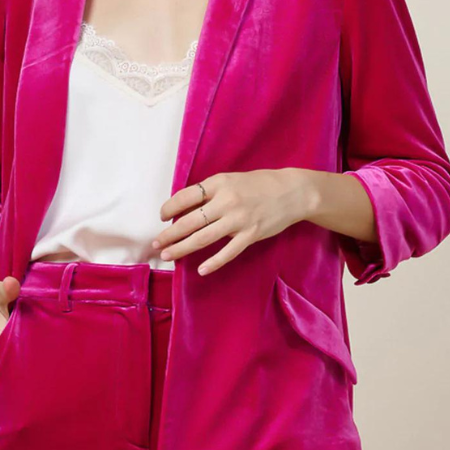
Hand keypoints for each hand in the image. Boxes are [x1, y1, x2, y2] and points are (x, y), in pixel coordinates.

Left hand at [153, 169, 309, 275]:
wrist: (292, 192)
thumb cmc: (259, 184)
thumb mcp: (232, 180)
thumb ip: (211, 193)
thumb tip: (185, 209)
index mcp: (219, 183)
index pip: (186, 196)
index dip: (170, 207)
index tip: (162, 216)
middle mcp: (227, 201)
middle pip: (190, 221)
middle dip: (170, 233)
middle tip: (156, 243)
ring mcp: (239, 220)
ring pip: (204, 238)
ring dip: (182, 248)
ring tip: (168, 255)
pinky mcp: (251, 235)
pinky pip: (228, 252)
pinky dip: (214, 262)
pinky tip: (201, 270)